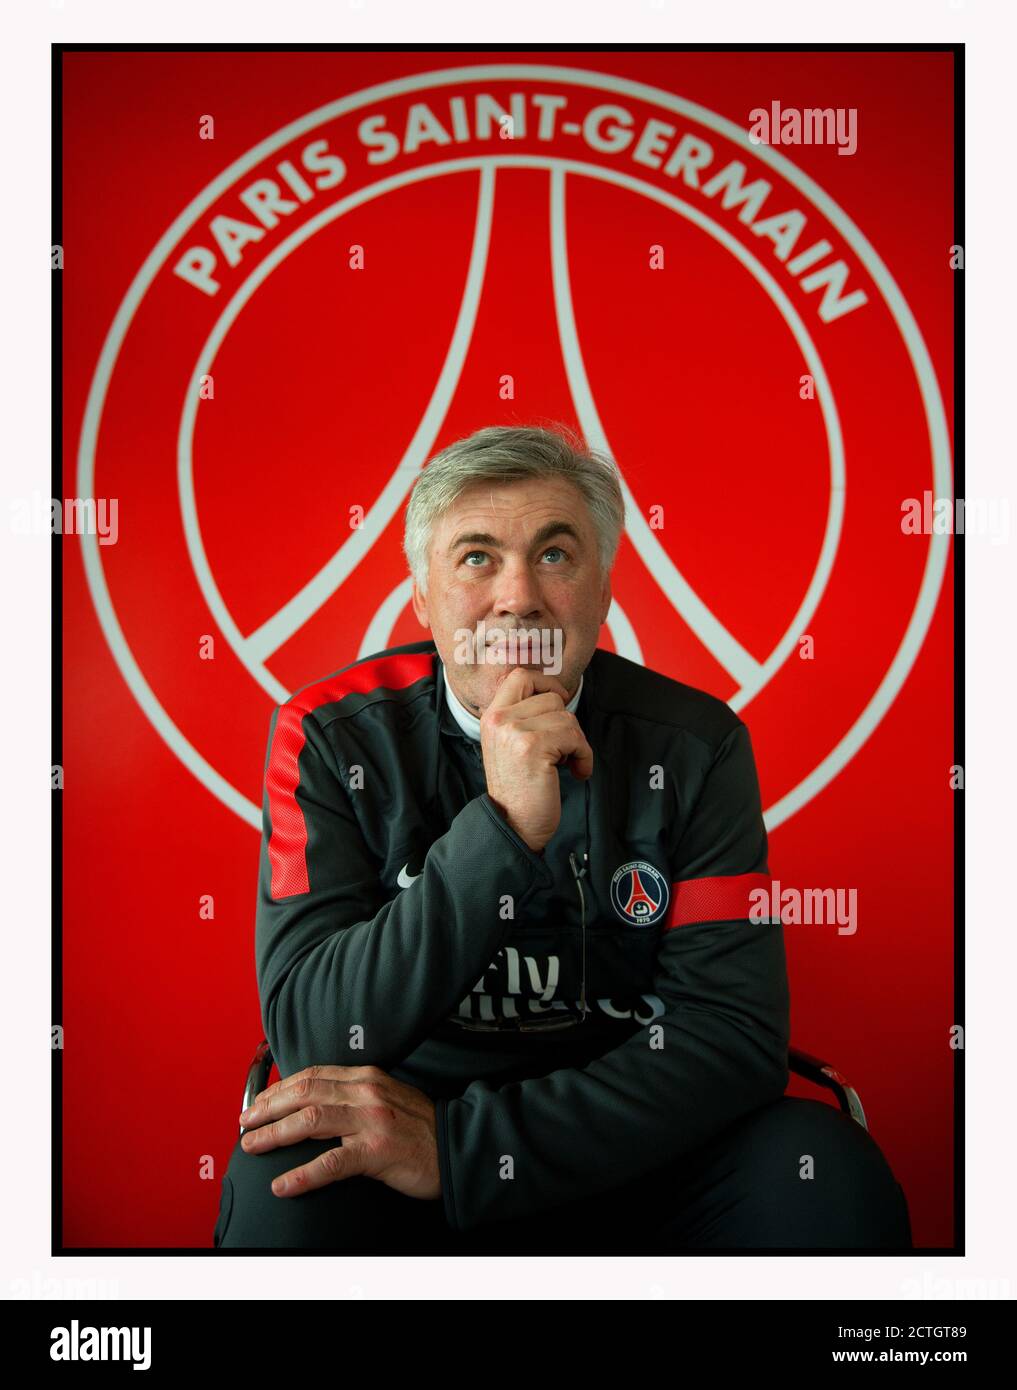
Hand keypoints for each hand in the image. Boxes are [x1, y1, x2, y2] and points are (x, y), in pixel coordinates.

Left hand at [237, 1064, 440, 1200]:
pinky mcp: (377, 1151)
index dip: (279, 1088)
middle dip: (267, 1108)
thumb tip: (315, 1104)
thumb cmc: (420, 1127)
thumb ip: (354, 1095)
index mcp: (366, 1077)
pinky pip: (332, 1162)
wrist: (458, 1146)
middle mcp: (366, 1092)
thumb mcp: (386, 1098)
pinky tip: (284, 1184)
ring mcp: (371, 1120)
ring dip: (275, 1134)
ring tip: (252, 1146)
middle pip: (304, 1094)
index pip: (312, 1076)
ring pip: (311, 1121)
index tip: (258, 1102)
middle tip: (244, 1123)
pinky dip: (303, 1174)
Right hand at [480, 666, 593, 853]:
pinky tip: (576, 772)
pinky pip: (574, 736)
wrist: (513, 825)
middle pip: (552, 697)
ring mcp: (514, 731)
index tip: (558, 708)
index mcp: (492, 716)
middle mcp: (499, 719)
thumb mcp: (510, 744)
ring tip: (566, 763)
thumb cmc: (520, 789)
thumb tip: (557, 693)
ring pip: (566, 717)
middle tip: (562, 749)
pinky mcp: (533, 747)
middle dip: (566, 723)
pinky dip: (584, 755)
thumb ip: (524, 717)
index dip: (547, 686)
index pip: (521, 675)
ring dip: (576, 742)